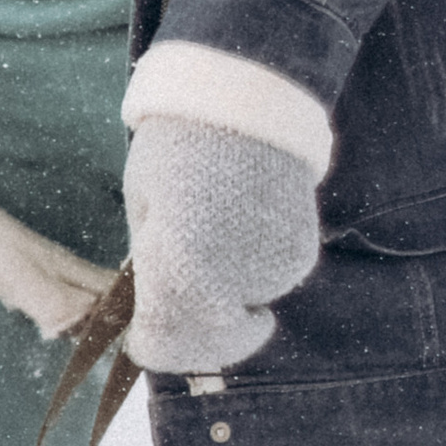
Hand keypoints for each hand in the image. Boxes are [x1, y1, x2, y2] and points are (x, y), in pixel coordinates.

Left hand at [122, 114, 320, 376]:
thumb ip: (151, 269)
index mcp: (176, 271)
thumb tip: (154, 307)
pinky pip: (271, 282)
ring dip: (227, 298)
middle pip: (212, 344)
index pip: (165, 346)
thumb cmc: (177, 148)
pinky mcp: (300, 254)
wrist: (244, 98)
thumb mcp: (144, 211)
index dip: (151, 346)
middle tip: (179, 307)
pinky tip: (243, 227)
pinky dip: (255, 272)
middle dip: (193, 334)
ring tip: (213, 239)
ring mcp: (271, 270)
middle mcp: (229, 282)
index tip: (145, 337)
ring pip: (244, 311)